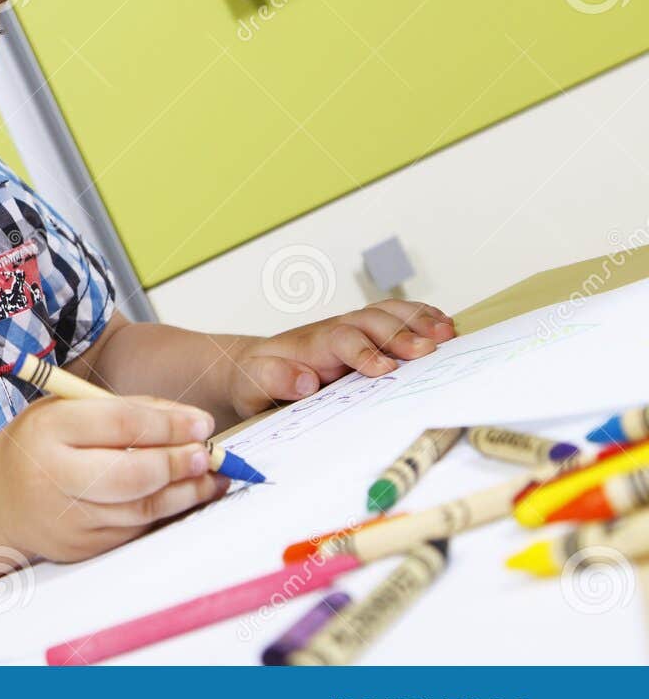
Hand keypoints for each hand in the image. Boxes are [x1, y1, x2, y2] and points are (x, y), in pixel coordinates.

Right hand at [0, 395, 228, 563]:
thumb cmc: (41, 444)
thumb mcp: (67, 410)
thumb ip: (125, 409)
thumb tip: (189, 421)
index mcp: (48, 429)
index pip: (120, 424)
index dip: (168, 425)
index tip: (202, 423)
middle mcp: (54, 475)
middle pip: (133, 474)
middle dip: (180, 463)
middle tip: (208, 453)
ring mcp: (68, 518)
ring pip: (142, 508)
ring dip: (186, 493)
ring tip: (211, 477)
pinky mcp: (82, 547)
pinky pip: (135, 528)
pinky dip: (166, 512)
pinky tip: (186, 497)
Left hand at [222, 298, 455, 418]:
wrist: (256, 367)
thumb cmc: (256, 378)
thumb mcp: (251, 383)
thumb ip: (273, 379)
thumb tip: (306, 380)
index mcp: (309, 346)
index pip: (340, 340)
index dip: (363, 352)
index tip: (384, 369)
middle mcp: (335, 332)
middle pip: (370, 322)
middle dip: (400, 334)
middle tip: (430, 351)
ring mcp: (352, 331)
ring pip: (386, 314)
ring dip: (417, 321)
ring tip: (448, 334)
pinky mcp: (366, 337)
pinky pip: (394, 318)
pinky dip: (420, 318)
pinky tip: (444, 326)